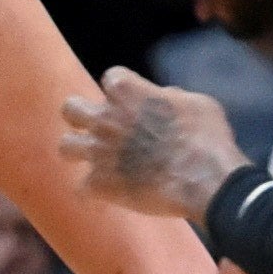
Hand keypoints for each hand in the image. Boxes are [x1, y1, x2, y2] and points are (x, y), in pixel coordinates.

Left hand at [55, 69, 251, 223]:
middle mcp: (105, 119)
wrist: (205, 180)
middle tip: (99, 128)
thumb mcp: (196, 102)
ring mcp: (99, 152)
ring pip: (65, 147)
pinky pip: (81, 188)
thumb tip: (163, 98)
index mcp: (127, 91)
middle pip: (70, 109)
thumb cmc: (208, 138)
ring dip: (80, 152)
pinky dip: (94, 192)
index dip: (124, 91)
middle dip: (81, 117)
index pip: (111, 79)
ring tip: (97, 161)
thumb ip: (171, 96)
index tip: (136, 104)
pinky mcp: (100, 185)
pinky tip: (108, 194)